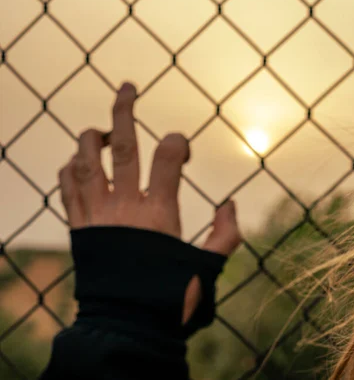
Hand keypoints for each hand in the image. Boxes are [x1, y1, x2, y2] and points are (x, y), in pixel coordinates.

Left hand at [58, 81, 241, 323]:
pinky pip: (67, 188)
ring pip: (86, 161)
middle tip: (127, 86)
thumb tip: (230, 203)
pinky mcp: (79, 228)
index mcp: (159, 212)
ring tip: (99, 126)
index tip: (182, 148)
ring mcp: (98, 215)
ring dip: (90, 136)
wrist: (125, 324)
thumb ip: (225, 234)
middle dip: (123, 110)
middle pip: (121, 146)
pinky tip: (78, 162)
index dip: (177, 140)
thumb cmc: (169, 296)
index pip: (166, 155)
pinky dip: (70, 168)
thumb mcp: (207, 268)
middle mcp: (125, 207)